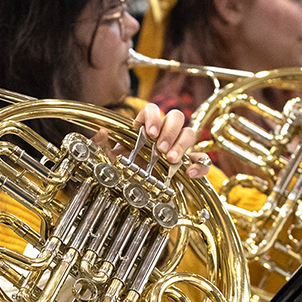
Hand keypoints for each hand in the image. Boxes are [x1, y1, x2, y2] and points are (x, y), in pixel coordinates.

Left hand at [91, 103, 209, 178]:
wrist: (131, 191)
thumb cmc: (121, 171)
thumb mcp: (107, 160)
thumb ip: (101, 146)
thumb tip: (101, 133)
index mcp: (144, 127)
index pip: (152, 109)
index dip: (153, 117)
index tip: (150, 133)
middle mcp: (163, 133)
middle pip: (176, 117)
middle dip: (170, 131)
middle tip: (161, 149)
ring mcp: (176, 147)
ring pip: (189, 133)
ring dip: (182, 144)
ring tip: (171, 159)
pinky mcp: (187, 164)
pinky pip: (201, 160)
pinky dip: (199, 164)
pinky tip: (189, 172)